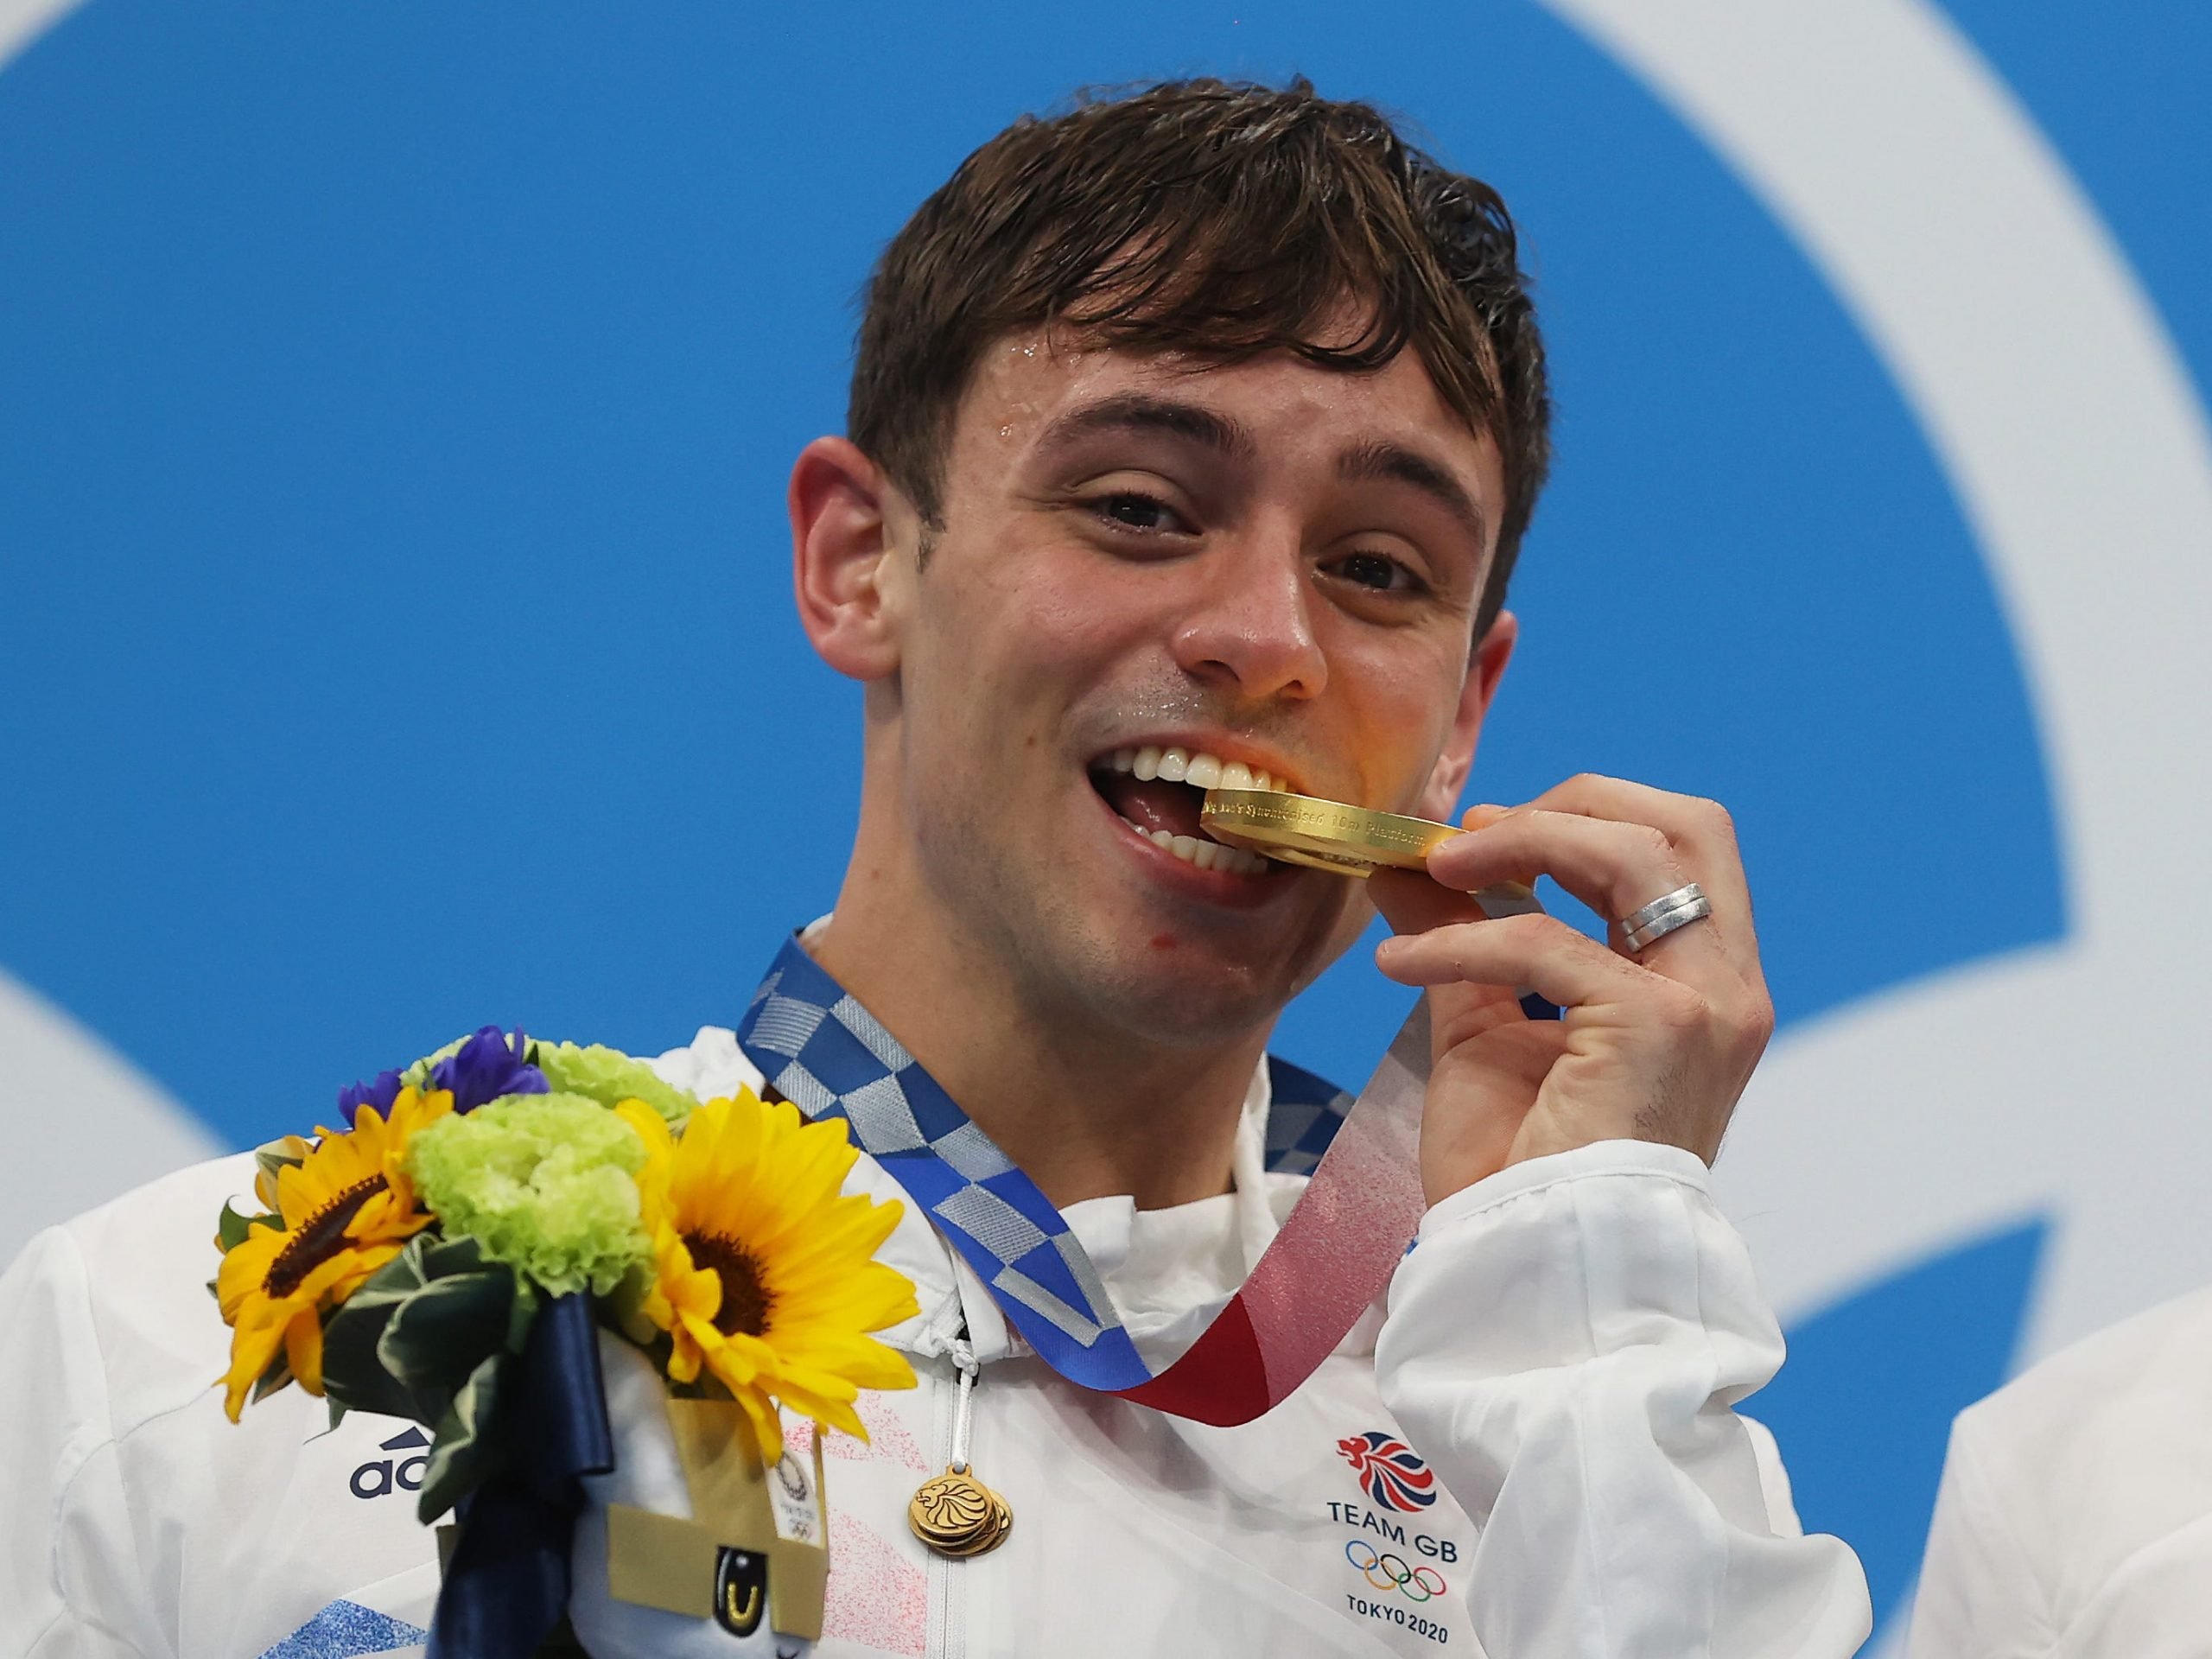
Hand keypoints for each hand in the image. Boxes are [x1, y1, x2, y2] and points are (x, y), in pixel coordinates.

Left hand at [1368, 775, 1773, 1206]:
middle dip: (1571, 804)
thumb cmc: (1519, 1166)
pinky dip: (1459, 939)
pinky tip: (1398, 966)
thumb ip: (1464, 935)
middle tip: (1473, 833)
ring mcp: (1707, 1006)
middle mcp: (1728, 987)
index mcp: (1706, 984)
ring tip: (1430, 869)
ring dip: (1516, 843)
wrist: (1527, 1260)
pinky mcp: (1660, 1027)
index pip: (1681, 847)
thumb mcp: (1485, 1024)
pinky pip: (1545, 941)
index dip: (1584, 815)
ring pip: (1630, 854)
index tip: (1485, 835)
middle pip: (1683, 825)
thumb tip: (1407, 862)